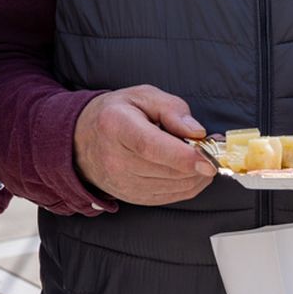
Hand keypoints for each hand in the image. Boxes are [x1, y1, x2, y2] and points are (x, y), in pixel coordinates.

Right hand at [72, 85, 214, 205]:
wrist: (82, 140)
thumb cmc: (115, 114)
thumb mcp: (142, 96)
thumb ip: (171, 108)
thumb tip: (196, 132)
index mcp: (116, 125)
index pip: (151, 147)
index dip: (182, 156)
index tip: (207, 160)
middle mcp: (115, 159)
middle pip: (167, 170)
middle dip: (198, 163)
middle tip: (210, 147)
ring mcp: (122, 183)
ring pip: (173, 186)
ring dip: (196, 175)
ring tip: (199, 156)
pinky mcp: (132, 197)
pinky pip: (171, 196)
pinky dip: (188, 185)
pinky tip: (190, 170)